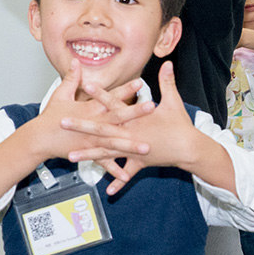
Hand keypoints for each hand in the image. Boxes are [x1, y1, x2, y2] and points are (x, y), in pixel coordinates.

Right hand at [22, 67, 151, 171]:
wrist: (39, 138)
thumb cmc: (50, 116)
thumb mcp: (60, 94)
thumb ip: (71, 78)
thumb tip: (75, 61)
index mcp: (89, 108)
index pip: (110, 96)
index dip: (125, 89)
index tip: (140, 83)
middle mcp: (93, 123)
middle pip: (117, 117)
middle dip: (135, 113)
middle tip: (152, 107)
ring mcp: (91, 140)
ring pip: (114, 142)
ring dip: (130, 145)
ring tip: (147, 147)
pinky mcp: (87, 153)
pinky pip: (103, 162)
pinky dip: (114, 169)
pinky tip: (126, 175)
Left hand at [61, 64, 225, 194]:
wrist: (190, 149)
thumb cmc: (181, 126)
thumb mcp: (174, 102)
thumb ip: (168, 82)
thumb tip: (168, 63)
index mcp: (136, 121)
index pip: (115, 104)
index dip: (101, 94)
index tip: (86, 86)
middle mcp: (130, 136)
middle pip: (101, 131)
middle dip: (81, 126)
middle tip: (63, 122)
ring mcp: (133, 151)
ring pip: (107, 154)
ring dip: (89, 155)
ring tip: (70, 157)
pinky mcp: (140, 163)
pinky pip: (127, 173)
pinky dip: (119, 181)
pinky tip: (107, 191)